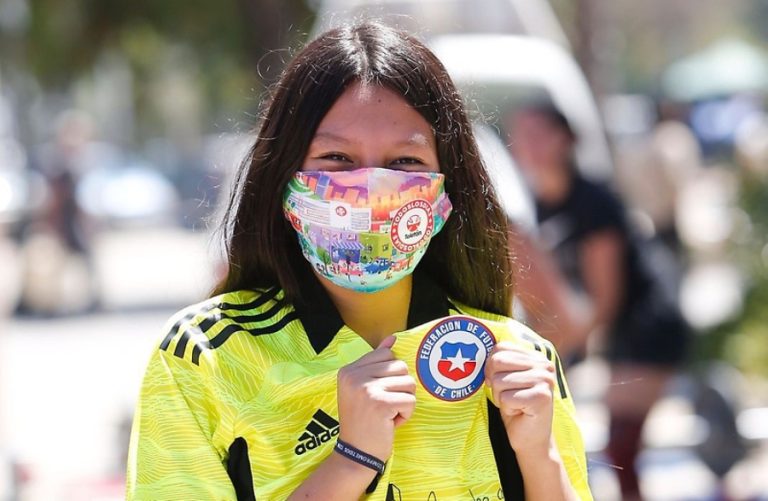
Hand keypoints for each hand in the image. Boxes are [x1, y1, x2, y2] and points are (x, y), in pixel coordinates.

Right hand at [336, 336, 415, 460]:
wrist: (355, 454)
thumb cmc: (363, 421)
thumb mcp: (363, 388)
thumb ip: (376, 362)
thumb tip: (393, 338)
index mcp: (348, 370)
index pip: (386, 355)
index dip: (390, 377)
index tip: (377, 395)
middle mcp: (354, 376)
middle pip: (400, 366)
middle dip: (400, 389)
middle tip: (384, 407)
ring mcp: (366, 388)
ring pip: (408, 382)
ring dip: (404, 402)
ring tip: (387, 414)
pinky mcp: (380, 403)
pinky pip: (411, 400)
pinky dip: (406, 415)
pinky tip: (390, 423)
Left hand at [485, 342, 555, 453]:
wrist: (531, 440)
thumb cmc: (515, 407)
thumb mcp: (505, 379)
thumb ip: (497, 362)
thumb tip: (475, 352)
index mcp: (536, 356)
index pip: (500, 348)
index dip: (490, 366)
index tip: (499, 382)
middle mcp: (544, 365)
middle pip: (497, 362)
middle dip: (494, 383)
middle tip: (508, 396)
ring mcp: (545, 380)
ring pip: (499, 382)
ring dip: (501, 398)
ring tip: (515, 405)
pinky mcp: (541, 398)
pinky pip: (506, 398)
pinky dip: (507, 408)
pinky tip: (519, 413)